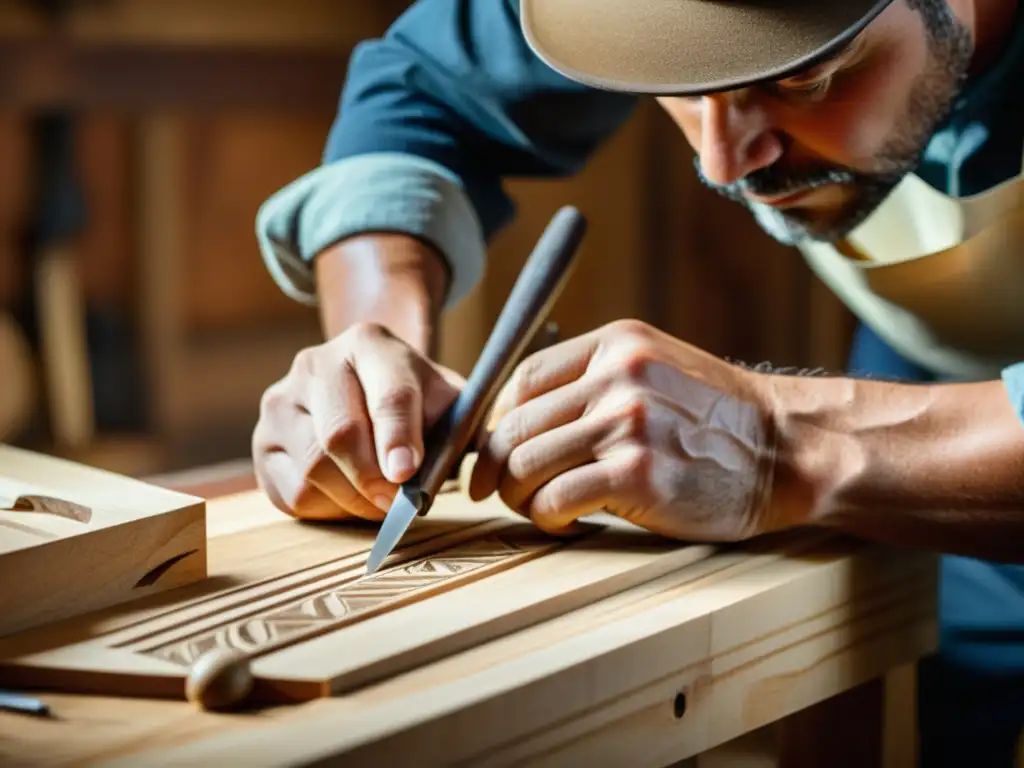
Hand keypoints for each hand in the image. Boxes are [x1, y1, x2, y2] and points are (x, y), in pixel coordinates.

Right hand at [253, 322, 462, 520]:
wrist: (362, 386)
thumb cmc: (416, 402)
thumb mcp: (447, 400)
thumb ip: (467, 425)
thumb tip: (488, 455)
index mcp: (369, 344)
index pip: (387, 395)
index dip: (398, 437)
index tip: (406, 473)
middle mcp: (314, 364)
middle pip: (340, 436)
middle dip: (374, 480)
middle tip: (400, 505)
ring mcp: (280, 402)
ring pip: (314, 469)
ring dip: (355, 499)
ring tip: (381, 501)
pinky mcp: (263, 444)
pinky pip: (292, 492)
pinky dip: (328, 507)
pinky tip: (350, 496)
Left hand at [468, 319, 784, 541]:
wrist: (788, 451)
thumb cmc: (716, 421)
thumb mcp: (656, 371)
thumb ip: (594, 383)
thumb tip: (517, 422)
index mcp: (615, 344)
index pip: (522, 379)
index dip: (496, 421)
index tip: (495, 450)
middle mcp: (616, 376)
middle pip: (514, 424)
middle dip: (495, 466)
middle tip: (499, 491)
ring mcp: (627, 423)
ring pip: (525, 464)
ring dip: (519, 496)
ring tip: (540, 508)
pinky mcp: (637, 474)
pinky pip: (555, 499)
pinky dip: (547, 517)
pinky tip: (566, 522)